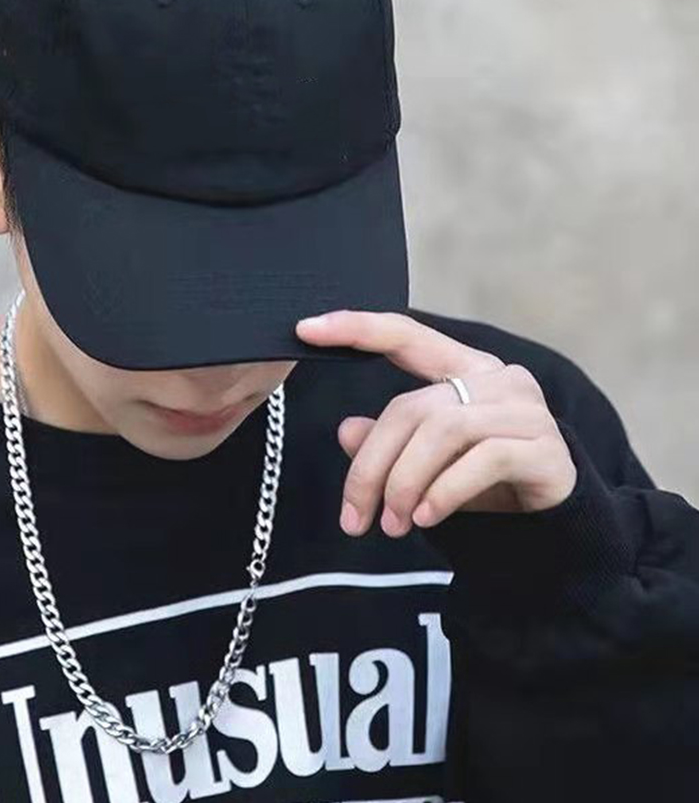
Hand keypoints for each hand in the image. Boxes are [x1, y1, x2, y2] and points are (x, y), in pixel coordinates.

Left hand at [294, 309, 577, 536]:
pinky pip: (479, 461)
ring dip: (403, 484)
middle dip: (371, 468)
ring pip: (440, 432)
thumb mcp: (425, 465)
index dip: (356, 328)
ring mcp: (526, 410)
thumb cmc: (483, 487)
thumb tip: (346, 431)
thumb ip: (389, 443)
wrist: (553, 531)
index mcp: (465, 368)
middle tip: (354, 518)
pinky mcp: (545, 448)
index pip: (405, 336)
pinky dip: (442, 492)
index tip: (305, 329)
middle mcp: (498, 379)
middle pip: (410, 408)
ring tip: (391, 525)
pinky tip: (425, 518)